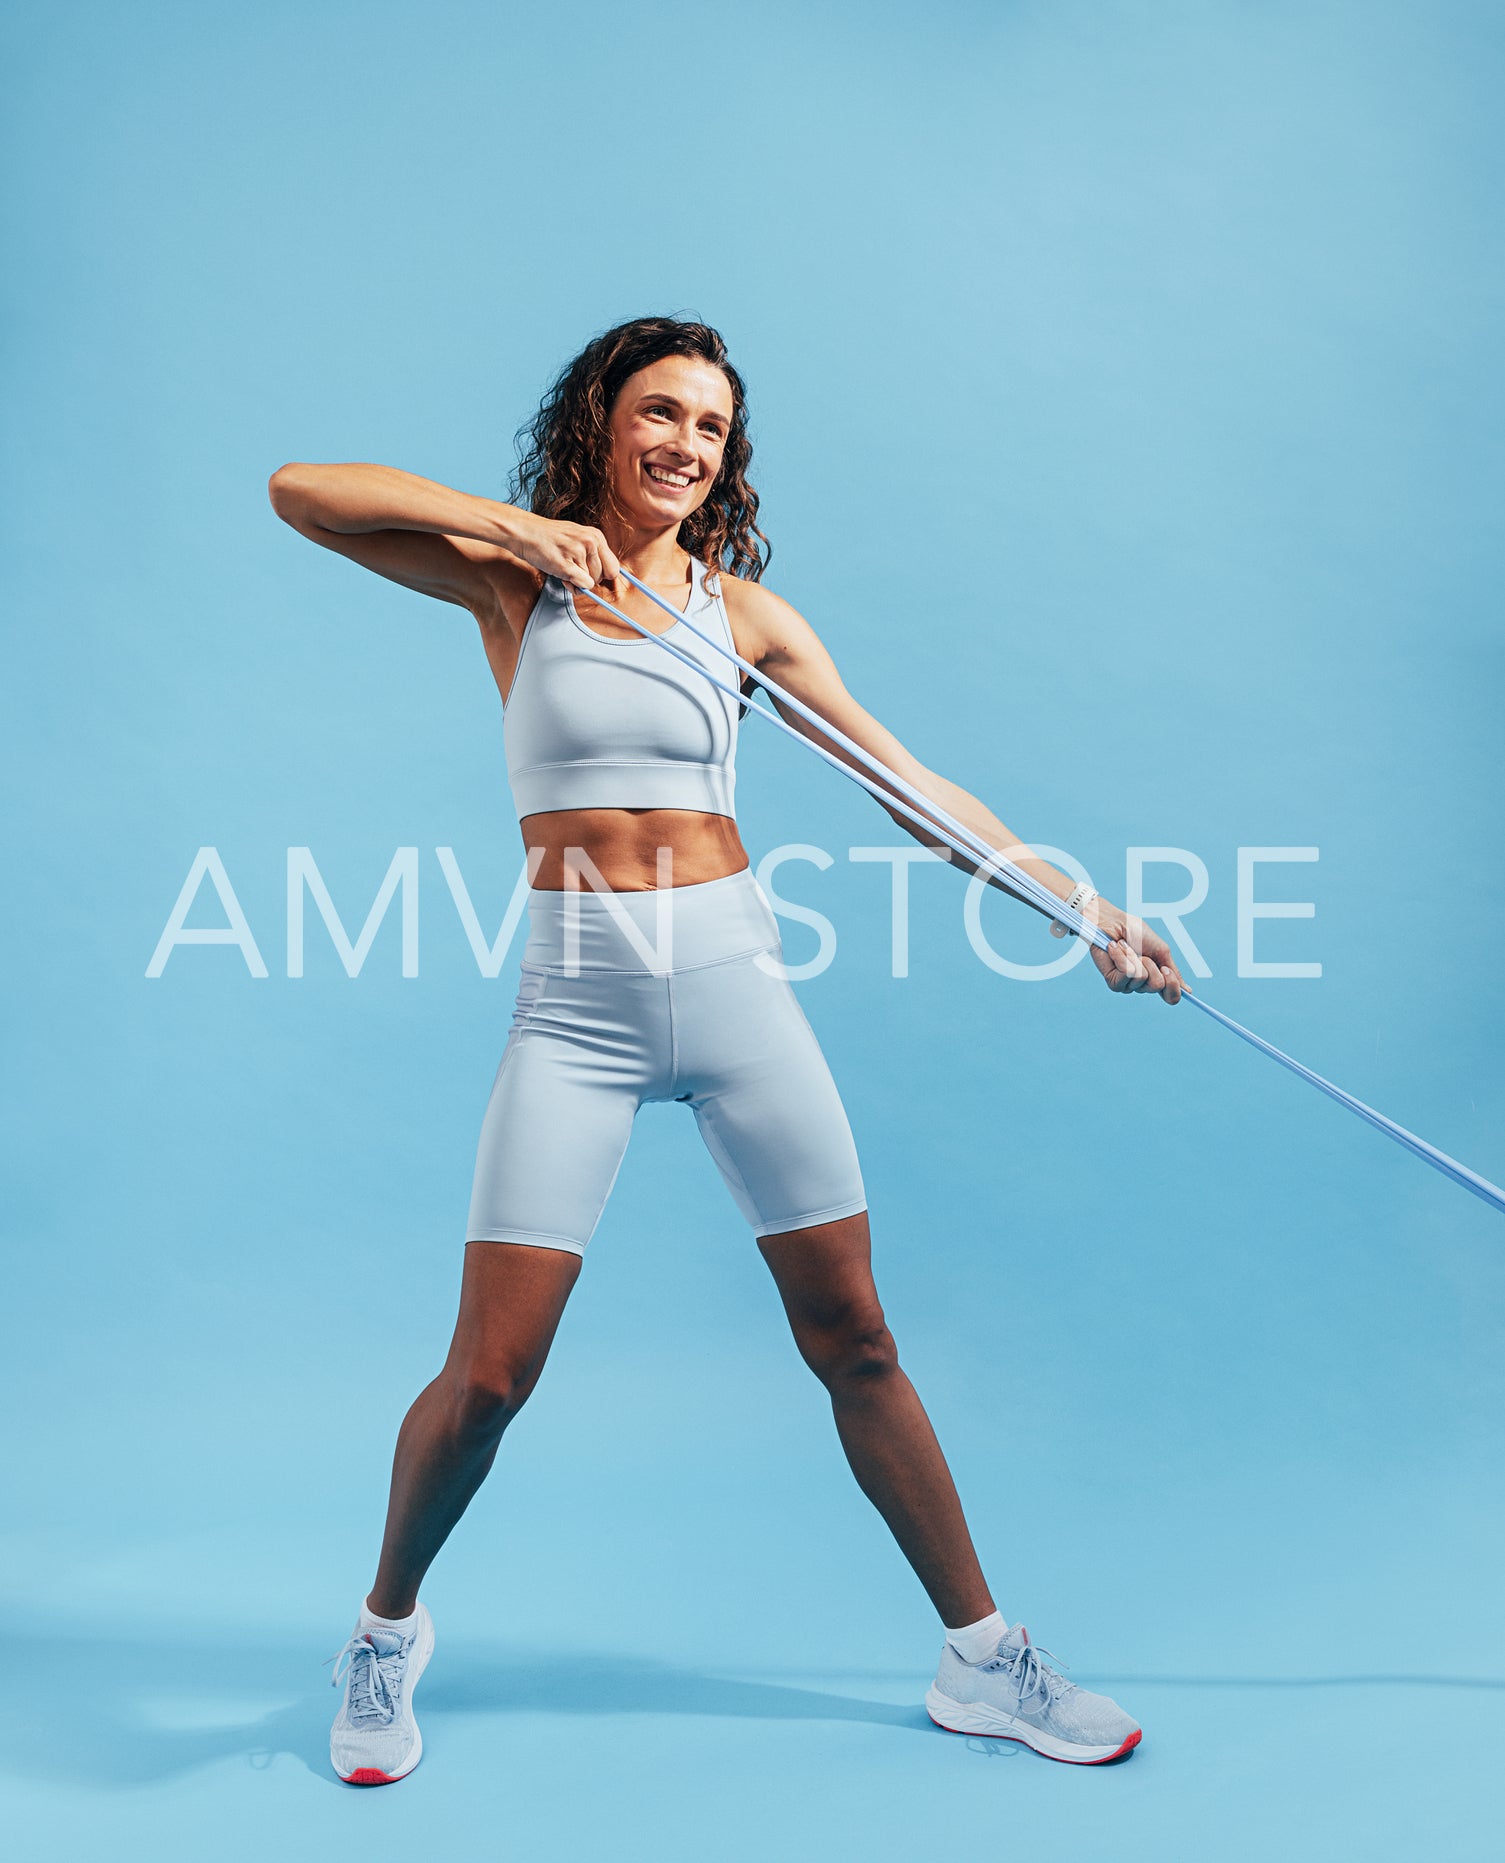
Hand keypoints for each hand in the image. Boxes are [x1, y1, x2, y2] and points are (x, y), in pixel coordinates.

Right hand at [500, 510, 621, 594]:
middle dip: (589, 579)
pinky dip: (573, 587)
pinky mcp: (566, 565)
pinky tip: (562, 577)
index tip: (593, 575)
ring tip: (564, 569)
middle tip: (573, 570)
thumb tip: (607, 576)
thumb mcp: (577, 537)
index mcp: (596, 536)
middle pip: (603, 577)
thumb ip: (592, 553)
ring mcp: (578, 553)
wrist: (525, 532)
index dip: (603, 575)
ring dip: (577, 582)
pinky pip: (581, 586)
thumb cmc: (550, 537)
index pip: (614, 567)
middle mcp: (590, 542)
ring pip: (591, 583)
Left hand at [1052, 898, 1184, 1002]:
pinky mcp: (1114, 983)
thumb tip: (1188, 991)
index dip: (1173, 987)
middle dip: (1150, 964)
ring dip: (1135, 957)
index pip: (1171, 997)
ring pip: (1141, 978)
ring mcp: (1128, 986)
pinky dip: (1123, 957)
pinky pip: (1127, 974)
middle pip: (1157, 986)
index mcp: (1157, 977)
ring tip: (1126, 947)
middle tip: (1141, 953)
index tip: (1166, 969)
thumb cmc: (1136, 933)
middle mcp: (1143, 985)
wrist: (1112, 923)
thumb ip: (1173, 971)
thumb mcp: (1161, 951)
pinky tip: (1115, 950)